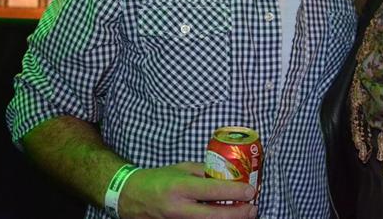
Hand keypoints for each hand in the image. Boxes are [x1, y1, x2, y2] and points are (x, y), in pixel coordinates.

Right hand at [118, 162, 256, 217]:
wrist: (129, 197)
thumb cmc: (158, 179)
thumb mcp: (182, 168)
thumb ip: (205, 173)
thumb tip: (229, 175)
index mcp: (180, 187)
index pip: (212, 191)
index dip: (234, 192)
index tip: (251, 191)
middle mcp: (177, 208)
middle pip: (213, 216)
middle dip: (237, 214)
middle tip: (253, 209)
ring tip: (243, 215)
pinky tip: (225, 217)